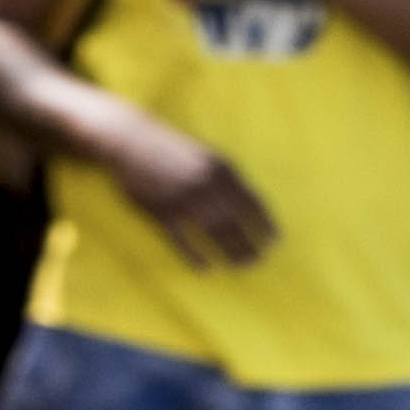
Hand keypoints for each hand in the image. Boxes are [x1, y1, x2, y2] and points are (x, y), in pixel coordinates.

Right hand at [102, 114, 275, 266]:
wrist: (132, 142)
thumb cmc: (174, 150)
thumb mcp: (207, 157)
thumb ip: (228, 179)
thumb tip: (250, 206)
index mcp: (221, 170)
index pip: (252, 201)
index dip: (266, 223)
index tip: (277, 241)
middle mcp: (205, 184)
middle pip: (234, 221)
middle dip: (249, 244)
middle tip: (259, 261)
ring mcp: (181, 198)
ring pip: (212, 232)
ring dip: (229, 251)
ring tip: (241, 266)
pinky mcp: (159, 210)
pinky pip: (180, 238)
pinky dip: (193, 255)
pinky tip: (205, 268)